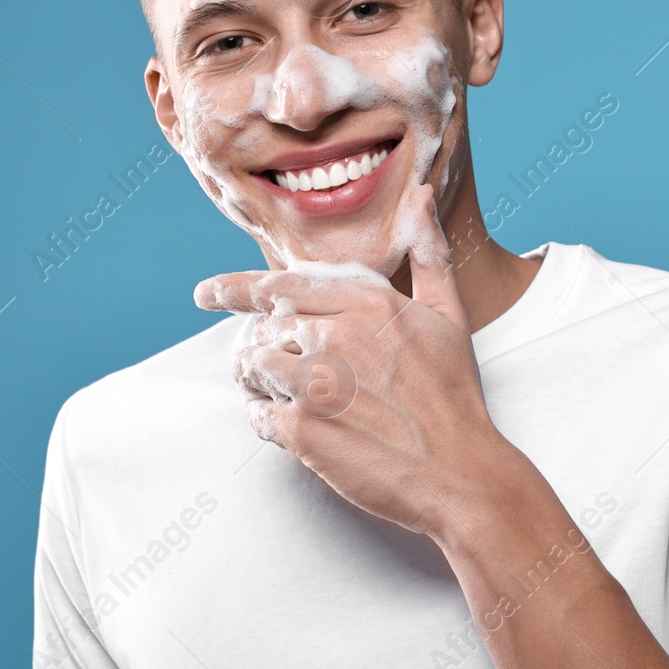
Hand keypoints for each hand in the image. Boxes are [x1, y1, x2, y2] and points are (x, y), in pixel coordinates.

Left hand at [195, 184, 508, 537]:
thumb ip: (428, 251)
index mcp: (367, 303)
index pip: (282, 285)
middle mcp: (336, 336)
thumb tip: (421, 195)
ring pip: (253, 366)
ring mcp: (316, 383)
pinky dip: (262, 419)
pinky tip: (284, 425)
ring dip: (255, 379)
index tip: (207, 294)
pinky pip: (257, 415)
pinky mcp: (304, 430)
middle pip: (264, 327)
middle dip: (260, 345)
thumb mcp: (449, 313)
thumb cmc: (455, 396)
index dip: (237, 290)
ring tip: (273, 393)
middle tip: (270, 366)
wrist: (461, 473)